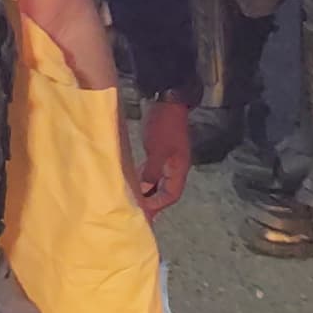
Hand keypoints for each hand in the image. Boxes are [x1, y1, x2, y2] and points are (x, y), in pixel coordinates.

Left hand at [135, 92, 192, 216]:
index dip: (157, 205)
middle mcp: (176, 167)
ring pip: (158, 182)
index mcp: (179, 169)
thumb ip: (151, 172)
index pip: (171, 195)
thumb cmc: (163, 125)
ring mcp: (168, 159)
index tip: (142, 212)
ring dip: (147, 191)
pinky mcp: (160, 151)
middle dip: (152, 202)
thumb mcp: (156, 150)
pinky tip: (133, 181)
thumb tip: (144, 189)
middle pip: (165, 191)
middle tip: (136, 211)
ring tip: (132, 200)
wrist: (168, 100)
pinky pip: (153, 171)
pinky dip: (144, 178)